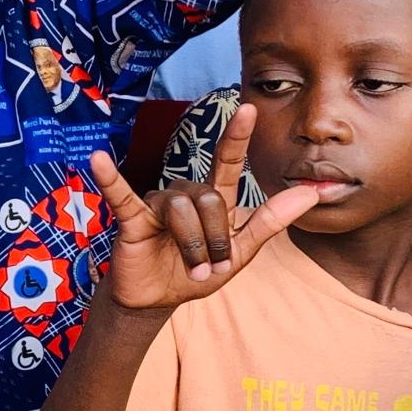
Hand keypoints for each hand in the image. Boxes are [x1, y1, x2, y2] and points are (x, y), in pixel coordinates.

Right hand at [88, 112, 323, 315]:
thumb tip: (313, 193)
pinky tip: (98, 160)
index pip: (228, 162)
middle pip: (209, 199)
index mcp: (213, 200)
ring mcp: (158, 204)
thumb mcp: (240, 253)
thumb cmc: (196, 272)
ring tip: (192, 269)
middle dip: (215, 238)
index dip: (237, 137)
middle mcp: (186, 195)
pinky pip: (122, 194)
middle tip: (211, 266)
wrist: (157, 302)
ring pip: (182, 209)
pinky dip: (110, 178)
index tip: (248, 109)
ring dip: (192, 245)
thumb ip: (271, 221)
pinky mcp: (132, 217)